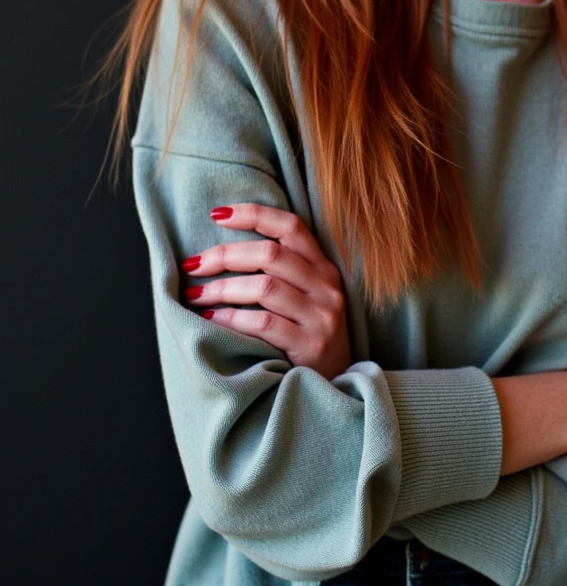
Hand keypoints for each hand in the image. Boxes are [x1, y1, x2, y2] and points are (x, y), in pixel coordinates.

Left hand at [182, 203, 350, 379]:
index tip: (217, 214)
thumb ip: (282, 272)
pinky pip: (263, 324)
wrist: (337, 388)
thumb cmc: (308, 337)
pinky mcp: (310, 346)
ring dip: (222, 288)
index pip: (291, 226)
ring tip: (195, 295)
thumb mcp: (307, 297)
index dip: (254, 214)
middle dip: (225, 255)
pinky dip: (232, 318)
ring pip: (265, 287)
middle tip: (194, 264)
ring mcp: (321, 317)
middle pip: (271, 254)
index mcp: (324, 268)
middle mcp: (327, 287)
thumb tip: (222, 251)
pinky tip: (212, 318)